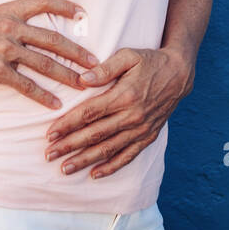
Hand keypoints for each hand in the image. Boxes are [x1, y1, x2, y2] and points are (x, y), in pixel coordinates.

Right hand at [0, 0, 99, 109]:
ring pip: (45, 63)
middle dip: (77, 52)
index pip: (42, 1)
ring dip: (67, 75)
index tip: (82, 12)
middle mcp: (10, 28)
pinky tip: (55, 104)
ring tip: (84, 85)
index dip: (64, 5)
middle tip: (95, 63)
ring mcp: (5, 49)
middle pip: (53, 38)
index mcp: (7, 11)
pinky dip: (43, 96)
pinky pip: (26, 85)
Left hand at [43, 46, 193, 177]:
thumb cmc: (150, 61)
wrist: (179, 74)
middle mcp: (132, 116)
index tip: (50, 133)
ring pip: (108, 149)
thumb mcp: (128, 55)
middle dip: (69, 146)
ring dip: (85, 160)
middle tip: (48, 155)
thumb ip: (105, 68)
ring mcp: (141, 129)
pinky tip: (95, 174)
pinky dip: (111, 167)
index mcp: (124, 95)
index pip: (90, 113)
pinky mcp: (148, 136)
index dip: (68, 124)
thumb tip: (83, 79)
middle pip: (95, 134)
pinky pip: (128, 156)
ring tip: (65, 169)